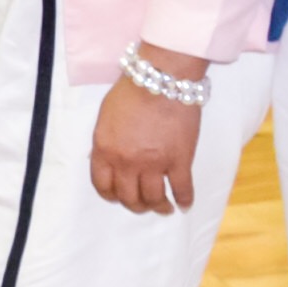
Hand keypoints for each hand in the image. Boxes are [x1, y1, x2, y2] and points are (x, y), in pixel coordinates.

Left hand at [91, 55, 204, 214]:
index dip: (111, 195)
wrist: (162, 79)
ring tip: (163, 207)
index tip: (118, 197)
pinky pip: (183, 190)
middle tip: (143, 204)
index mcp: (105, 150)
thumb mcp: (105, 117)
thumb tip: (106, 158)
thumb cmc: (132, 91)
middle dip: (135, 205)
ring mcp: (155, 164)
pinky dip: (184, 200)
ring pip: (154, 199)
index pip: (102, 185)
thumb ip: (105, 141)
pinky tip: (184, 204)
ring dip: (158, 207)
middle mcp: (127, 162)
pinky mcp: (180, 161)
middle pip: (129, 197)